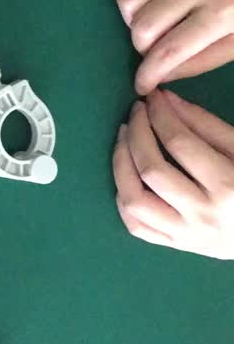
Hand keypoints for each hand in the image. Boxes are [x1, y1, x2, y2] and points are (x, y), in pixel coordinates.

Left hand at [112, 90, 233, 259]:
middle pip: (151, 170)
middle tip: (136, 112)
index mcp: (227, 186)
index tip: (153, 97)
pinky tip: (127, 174)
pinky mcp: (176, 246)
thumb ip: (206, 125)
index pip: (179, 143)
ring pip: (134, 202)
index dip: (160, 114)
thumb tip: (165, 100)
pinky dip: (123, 197)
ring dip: (121, 165)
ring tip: (124, 138)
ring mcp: (185, 235)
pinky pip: (136, 225)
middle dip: (137, 133)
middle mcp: (202, 214)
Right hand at [117, 0, 233, 93]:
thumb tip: (165, 74)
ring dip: (133, 19)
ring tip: (150, 21)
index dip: (148, 74)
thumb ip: (206, 58)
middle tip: (157, 48)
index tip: (142, 84)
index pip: (169, 51)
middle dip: (142, 48)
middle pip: (143, 27)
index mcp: (220, 13)